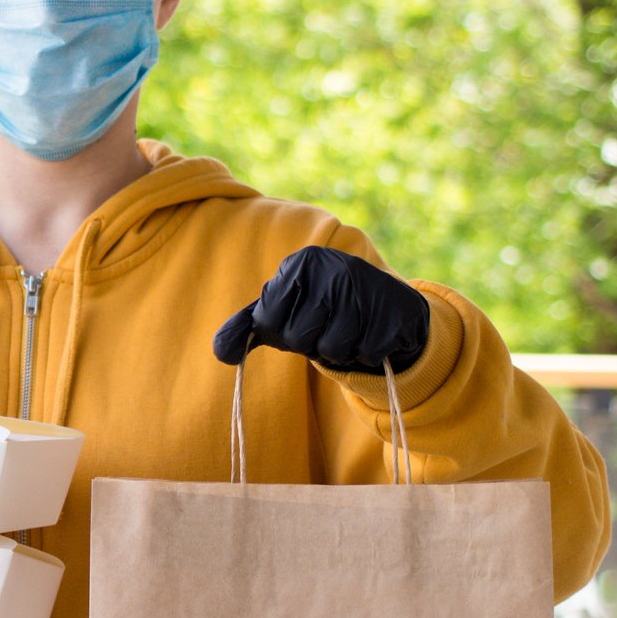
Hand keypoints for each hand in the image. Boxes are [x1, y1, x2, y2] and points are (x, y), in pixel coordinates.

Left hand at [212, 245, 430, 374]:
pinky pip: (367, 353)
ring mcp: (367, 286)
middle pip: (300, 338)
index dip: (283, 332)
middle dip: (312, 344)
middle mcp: (332, 268)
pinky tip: (372, 331)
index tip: (298, 319)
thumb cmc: (322, 308)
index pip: (268, 322)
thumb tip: (221, 352)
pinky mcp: (395, 309)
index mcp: (298, 265)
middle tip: (326, 326)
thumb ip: (247, 326)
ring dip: (340, 351)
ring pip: (335, 349)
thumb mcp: (282, 310)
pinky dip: (367, 353)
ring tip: (350, 329)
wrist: (383, 303)